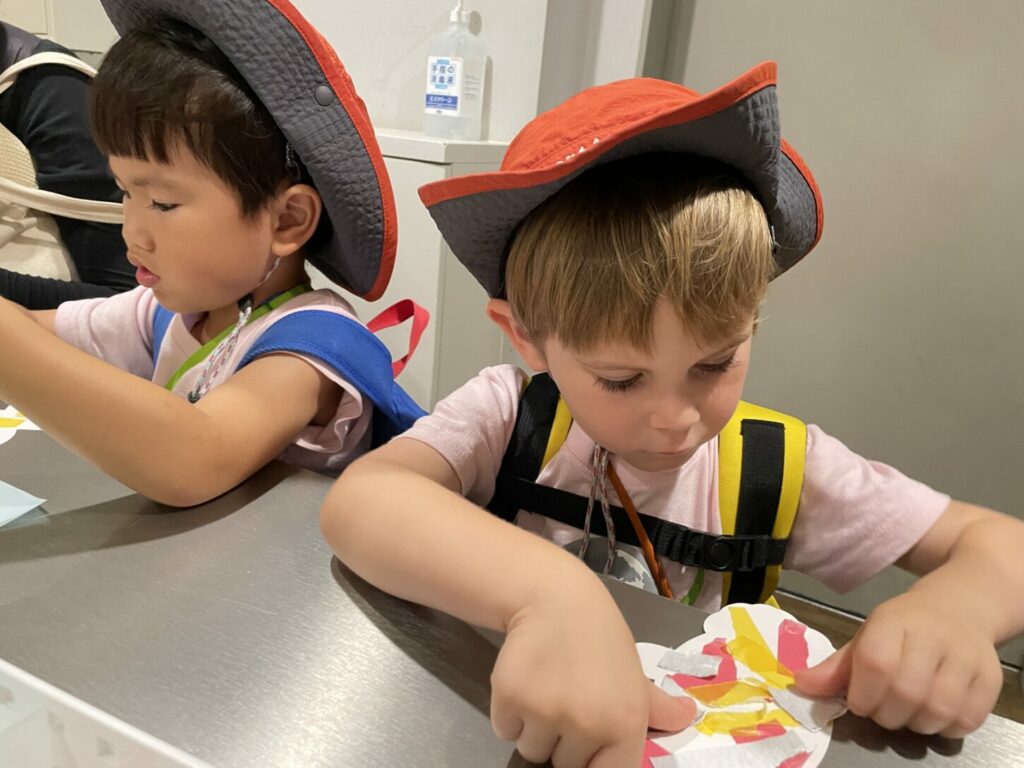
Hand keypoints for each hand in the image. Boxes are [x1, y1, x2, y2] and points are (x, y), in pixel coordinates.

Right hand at [490, 585, 694, 766]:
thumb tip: (688, 718)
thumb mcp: (634, 673)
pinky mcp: (509, 699)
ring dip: (534, 727)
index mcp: (624, 724)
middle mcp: (586, 725)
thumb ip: (658, 707)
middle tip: (567, 699)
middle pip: (564, 765)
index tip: (586, 745)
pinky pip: (505, 729)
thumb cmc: (600, 639)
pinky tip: (526, 680)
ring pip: (531, 748)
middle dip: (562, 741)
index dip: (593, 762)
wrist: (555, 599)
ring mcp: (545, 713)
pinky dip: (509, 713)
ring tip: (546, 687)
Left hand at [793, 591, 1002, 736]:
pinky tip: (934, 712)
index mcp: (894, 620)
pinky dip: (946, 727)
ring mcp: (966, 656)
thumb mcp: (868, 637)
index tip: (858, 702)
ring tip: (908, 711)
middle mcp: (934, 635)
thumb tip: (801, 685)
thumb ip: (837, 667)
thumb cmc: (904, 628)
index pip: (876, 663)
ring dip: (915, 723)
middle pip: (906, 693)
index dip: (863, 694)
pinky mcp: (991, 678)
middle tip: (883, 709)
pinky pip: (967, 720)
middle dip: (886, 714)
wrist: (960, 608)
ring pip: (937, 711)